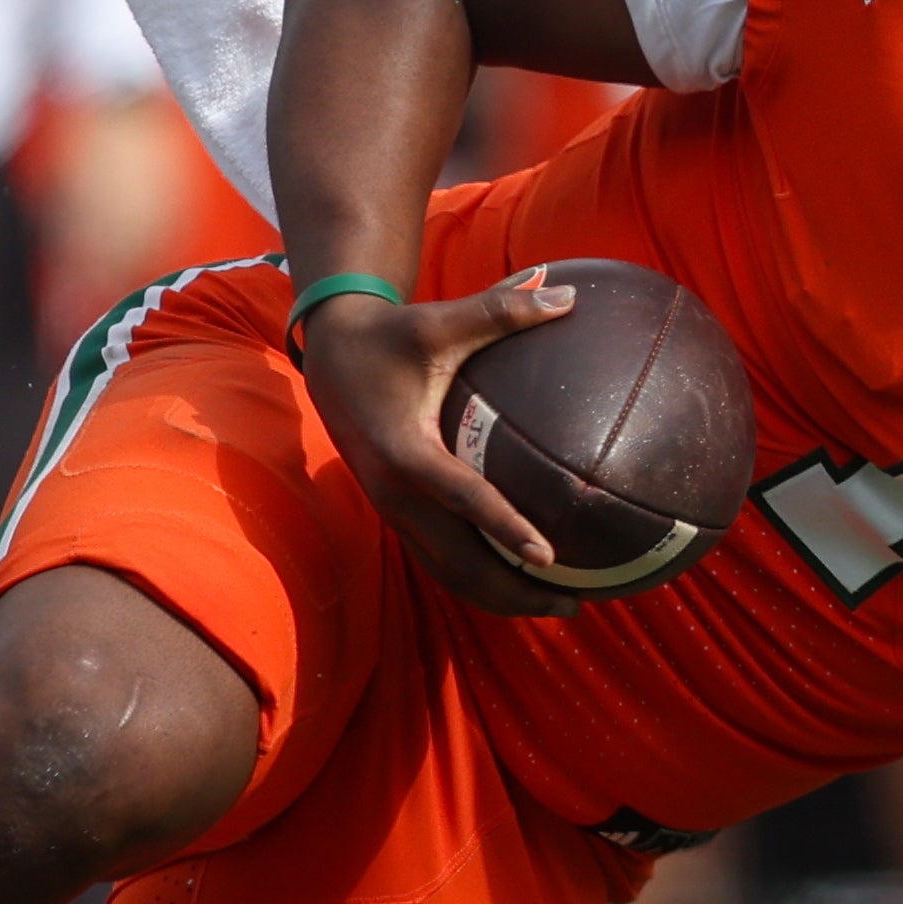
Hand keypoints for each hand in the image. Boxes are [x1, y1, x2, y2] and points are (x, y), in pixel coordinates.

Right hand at [291, 270, 582, 617]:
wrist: (330, 356)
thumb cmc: (391, 336)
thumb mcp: (440, 320)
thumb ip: (502, 311)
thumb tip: (568, 296)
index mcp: (404, 449)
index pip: (461, 497)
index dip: (504, 528)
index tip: (548, 556)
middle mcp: (394, 491)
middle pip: (456, 561)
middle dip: (512, 590)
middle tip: (572, 603)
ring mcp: (392, 509)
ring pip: (446, 572)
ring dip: (498, 597)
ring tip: (558, 606)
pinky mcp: (395, 513)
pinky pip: (438, 561)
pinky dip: (477, 581)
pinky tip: (521, 586)